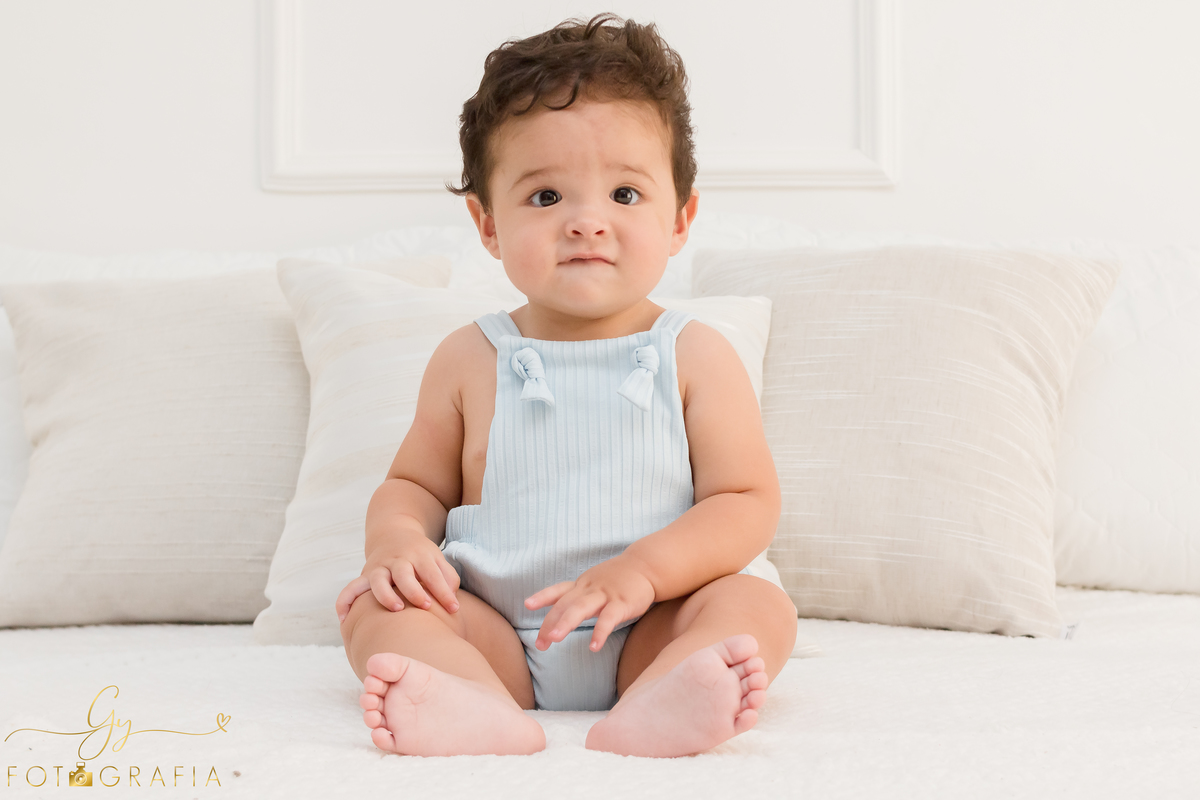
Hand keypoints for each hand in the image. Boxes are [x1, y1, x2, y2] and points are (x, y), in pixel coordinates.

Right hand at [335, 531, 459, 621]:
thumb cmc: (420, 556)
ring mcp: (379, 567)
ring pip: (378, 579)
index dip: (443, 592)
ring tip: (396, 609)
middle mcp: (398, 560)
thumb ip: (447, 578)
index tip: (453, 609)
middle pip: (403, 573)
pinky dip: (345, 602)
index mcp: (419, 555)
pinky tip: (345, 620)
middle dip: (414, 590)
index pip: (432, 574)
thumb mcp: (437, 560)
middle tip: (425, 606)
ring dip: (385, 594)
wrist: (393, 534)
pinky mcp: (365, 576)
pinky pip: (351, 588)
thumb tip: (452, 602)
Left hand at [524, 553, 655, 652]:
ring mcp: (605, 594)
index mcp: (582, 585)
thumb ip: (578, 597)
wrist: (647, 566)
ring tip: (554, 639)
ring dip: (566, 623)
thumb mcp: (594, 583)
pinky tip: (593, 647)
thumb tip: (559, 615)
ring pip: (581, 607)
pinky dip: (600, 632)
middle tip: (539, 643)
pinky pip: (609, 618)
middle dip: (550, 623)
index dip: (543, 596)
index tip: (527, 605)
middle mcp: (590, 588)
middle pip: (565, 604)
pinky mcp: (622, 603)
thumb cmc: (618, 578)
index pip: (559, 590)